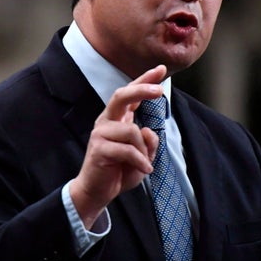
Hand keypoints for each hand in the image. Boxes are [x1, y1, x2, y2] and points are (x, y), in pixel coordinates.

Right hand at [69, 65, 166, 228]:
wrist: (98, 191)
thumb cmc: (120, 170)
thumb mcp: (143, 155)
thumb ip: (150, 141)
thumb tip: (148, 130)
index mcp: (117, 119)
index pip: (131, 94)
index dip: (145, 79)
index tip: (162, 69)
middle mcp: (107, 121)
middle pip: (121, 96)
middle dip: (141, 89)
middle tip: (159, 91)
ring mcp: (100, 134)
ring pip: (132, 130)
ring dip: (144, 150)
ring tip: (144, 164)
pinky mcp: (99, 149)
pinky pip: (128, 150)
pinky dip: (140, 161)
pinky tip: (144, 170)